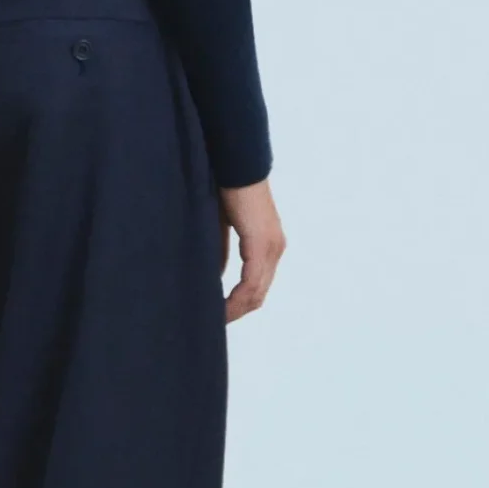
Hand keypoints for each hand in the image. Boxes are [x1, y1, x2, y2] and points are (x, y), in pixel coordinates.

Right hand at [216, 177, 283, 321]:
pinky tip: (219, 306)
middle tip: (213, 323)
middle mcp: (275, 249)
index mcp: (268, 245)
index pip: (257, 286)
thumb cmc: (225, 189)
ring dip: (234, 309)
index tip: (217, 314)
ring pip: (256, 293)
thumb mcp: (221, 227)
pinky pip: (251, 283)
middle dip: (235, 311)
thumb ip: (222, 253)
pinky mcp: (262, 245)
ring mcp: (271, 247)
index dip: (238, 304)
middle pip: (258, 295)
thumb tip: (218, 277)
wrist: (235, 164)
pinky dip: (235, 298)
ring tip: (214, 319)